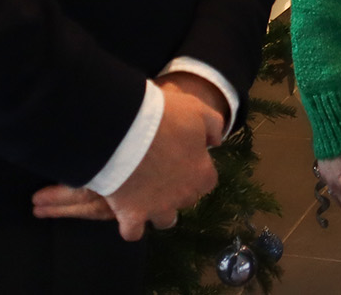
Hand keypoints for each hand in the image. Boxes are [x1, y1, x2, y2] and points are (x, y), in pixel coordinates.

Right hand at [31, 75, 227, 228]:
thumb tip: (216, 143)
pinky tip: (126, 212)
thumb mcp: (196, 109)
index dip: (195, 169)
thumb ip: (214, 126)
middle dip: (178, 189)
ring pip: (164, 220)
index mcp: (202, 174)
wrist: (124, 130)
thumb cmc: (163, 118)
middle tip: (162, 171)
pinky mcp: (131, 215)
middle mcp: (183, 197)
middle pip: (186, 200)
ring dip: (158, 211)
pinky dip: (130, 225)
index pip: (207, 180)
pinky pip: (132, 231)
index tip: (183, 158)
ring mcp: (157, 209)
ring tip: (146, 195)